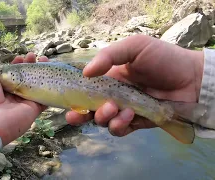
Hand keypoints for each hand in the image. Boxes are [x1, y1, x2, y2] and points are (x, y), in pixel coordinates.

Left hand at [0, 48, 47, 144]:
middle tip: (37, 57)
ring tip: (46, 61)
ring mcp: (25, 102)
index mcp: (3, 86)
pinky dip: (50, 89)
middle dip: (33, 66)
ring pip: (37, 86)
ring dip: (43, 74)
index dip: (20, 64)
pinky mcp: (34, 110)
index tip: (24, 56)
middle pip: (27, 78)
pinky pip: (44, 99)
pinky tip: (54, 76)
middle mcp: (15, 94)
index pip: (15, 73)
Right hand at [65, 34, 203, 136]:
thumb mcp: (135, 47)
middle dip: (80, 114)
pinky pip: (119, 130)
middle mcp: (112, 95)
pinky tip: (128, 116)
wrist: (191, 79)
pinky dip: (119, 126)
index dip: (73, 96)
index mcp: (109, 78)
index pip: (85, 89)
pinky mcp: (135, 123)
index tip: (66, 101)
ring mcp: (123, 110)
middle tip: (80, 113)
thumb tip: (85, 72)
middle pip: (88, 109)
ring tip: (115, 109)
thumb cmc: (163, 59)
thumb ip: (109, 56)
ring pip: (102, 121)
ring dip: (103, 117)